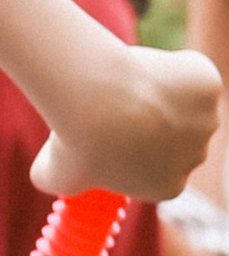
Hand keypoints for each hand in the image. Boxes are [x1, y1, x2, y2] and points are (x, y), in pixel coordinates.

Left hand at [30, 44, 220, 204]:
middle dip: (155, 124)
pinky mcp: (208, 87)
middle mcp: (196, 159)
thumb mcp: (53, 174)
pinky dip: (174, 67)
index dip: (135, 152)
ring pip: (186, 104)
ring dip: (165, 95)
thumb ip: (57, 181)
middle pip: (178, 139)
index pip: (157, 172)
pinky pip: (191, 73)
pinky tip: (145, 67)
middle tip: (117, 107)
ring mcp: (207, 122)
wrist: (97, 98)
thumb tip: (47, 177)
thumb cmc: (75, 140)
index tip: (113, 136)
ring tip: (129, 86)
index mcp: (167, 188)